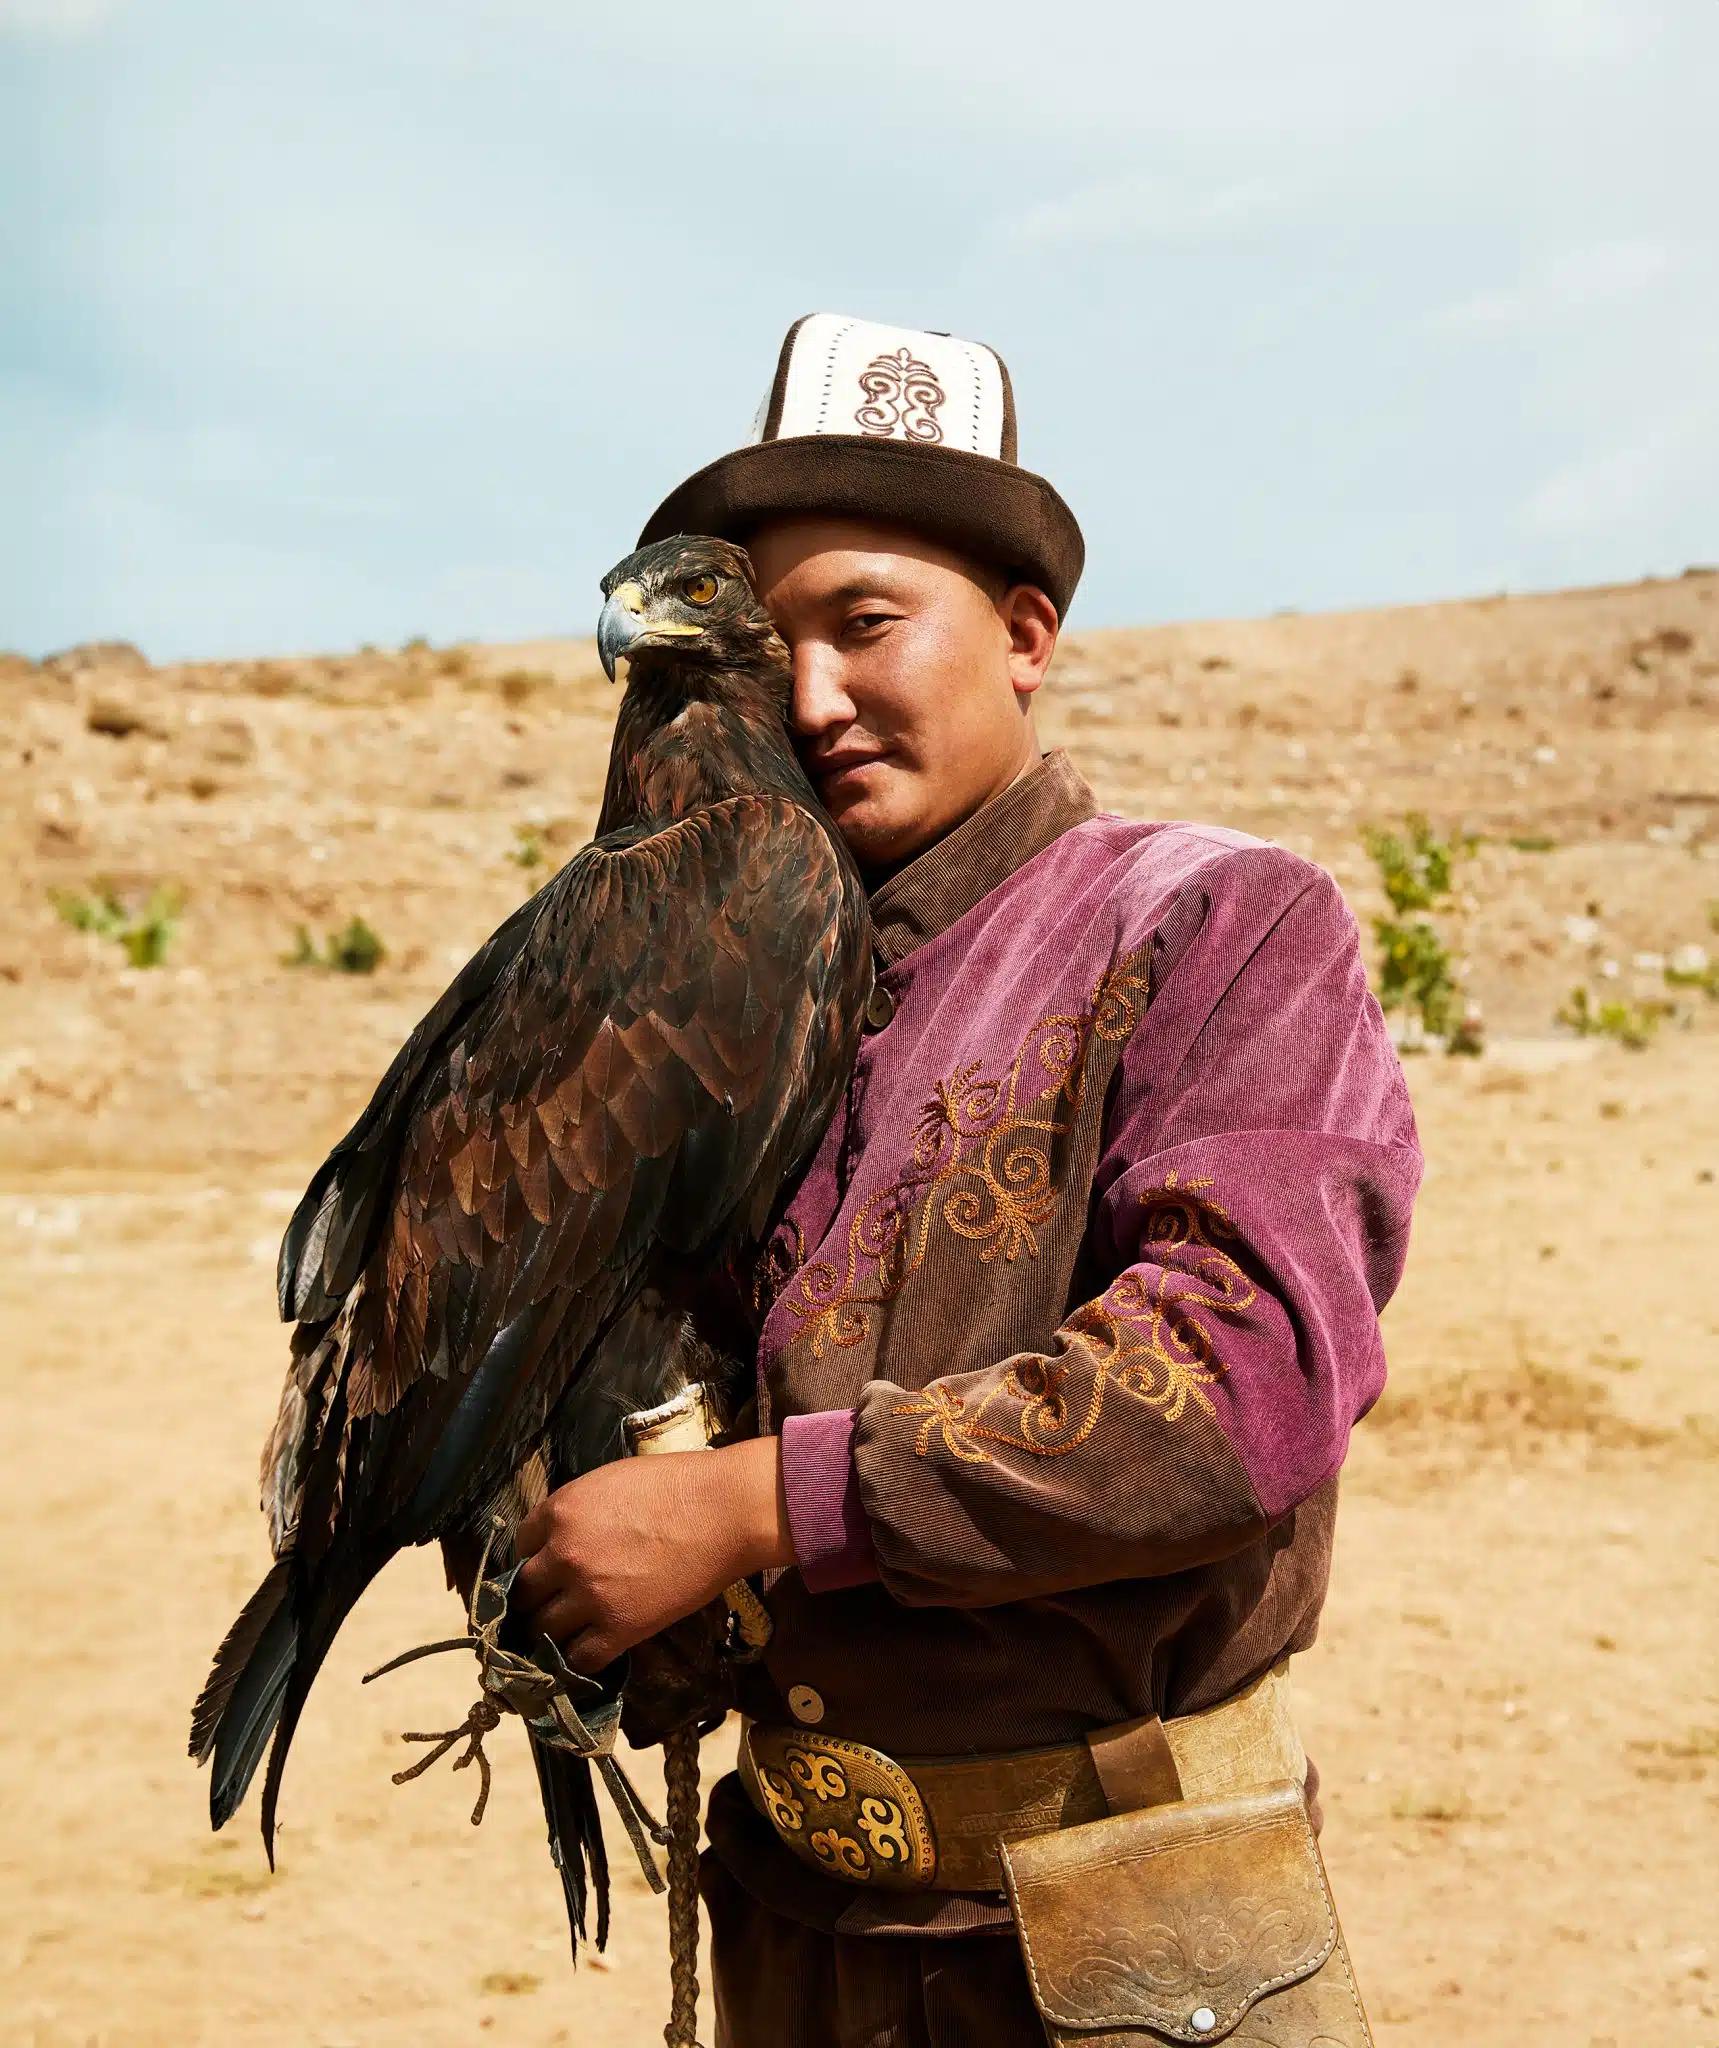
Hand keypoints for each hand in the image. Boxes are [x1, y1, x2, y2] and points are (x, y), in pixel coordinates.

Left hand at [510, 1437, 793, 1674]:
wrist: (726, 1511)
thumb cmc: (676, 1484)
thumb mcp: (610, 1481)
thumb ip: (577, 1512)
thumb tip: (561, 1538)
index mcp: (561, 1511)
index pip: (520, 1546)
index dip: (532, 1559)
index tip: (545, 1569)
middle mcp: (564, 1555)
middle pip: (524, 1593)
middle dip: (533, 1600)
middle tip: (547, 1605)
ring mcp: (590, 1595)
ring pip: (544, 1630)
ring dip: (550, 1633)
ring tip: (563, 1633)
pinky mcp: (620, 1628)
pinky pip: (579, 1659)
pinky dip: (577, 1660)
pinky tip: (587, 1651)